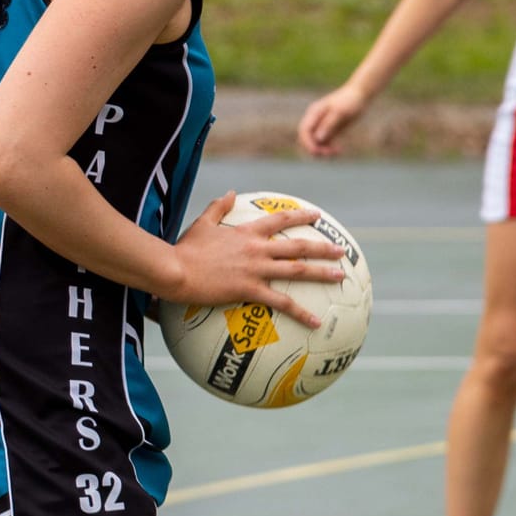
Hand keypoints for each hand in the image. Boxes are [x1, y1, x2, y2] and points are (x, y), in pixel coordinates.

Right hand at [166, 193, 345, 330]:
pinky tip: (316, 322)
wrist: (175, 269)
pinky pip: (281, 303)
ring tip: (340, 278)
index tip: (317, 216)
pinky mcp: (249, 290)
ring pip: (296, 270)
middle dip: (322, 248)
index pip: (280, 220)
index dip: (300, 216)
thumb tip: (232, 192)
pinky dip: (301, 313)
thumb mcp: (202, 223)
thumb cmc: (185, 249)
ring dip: (321, 273)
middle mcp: (257, 249)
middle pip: (297, 246)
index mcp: (247, 233)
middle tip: (341, 252)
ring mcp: (256, 269)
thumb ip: (219, 206)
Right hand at [297, 82, 368, 157]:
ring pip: (316, 143)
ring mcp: (323, 125)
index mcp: (314, 113)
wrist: (361, 94)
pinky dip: (329, 149)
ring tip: (336, 153)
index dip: (307, 143)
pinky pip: (326, 143)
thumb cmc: (350, 100)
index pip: (304, 130)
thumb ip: (328, 124)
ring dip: (323, 150)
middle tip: (329, 154)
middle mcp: (316, 120)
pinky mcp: (331, 130)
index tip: (317, 152)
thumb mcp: (340, 112)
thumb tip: (318, 138)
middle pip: (307, 139)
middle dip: (315, 149)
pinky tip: (339, 150)